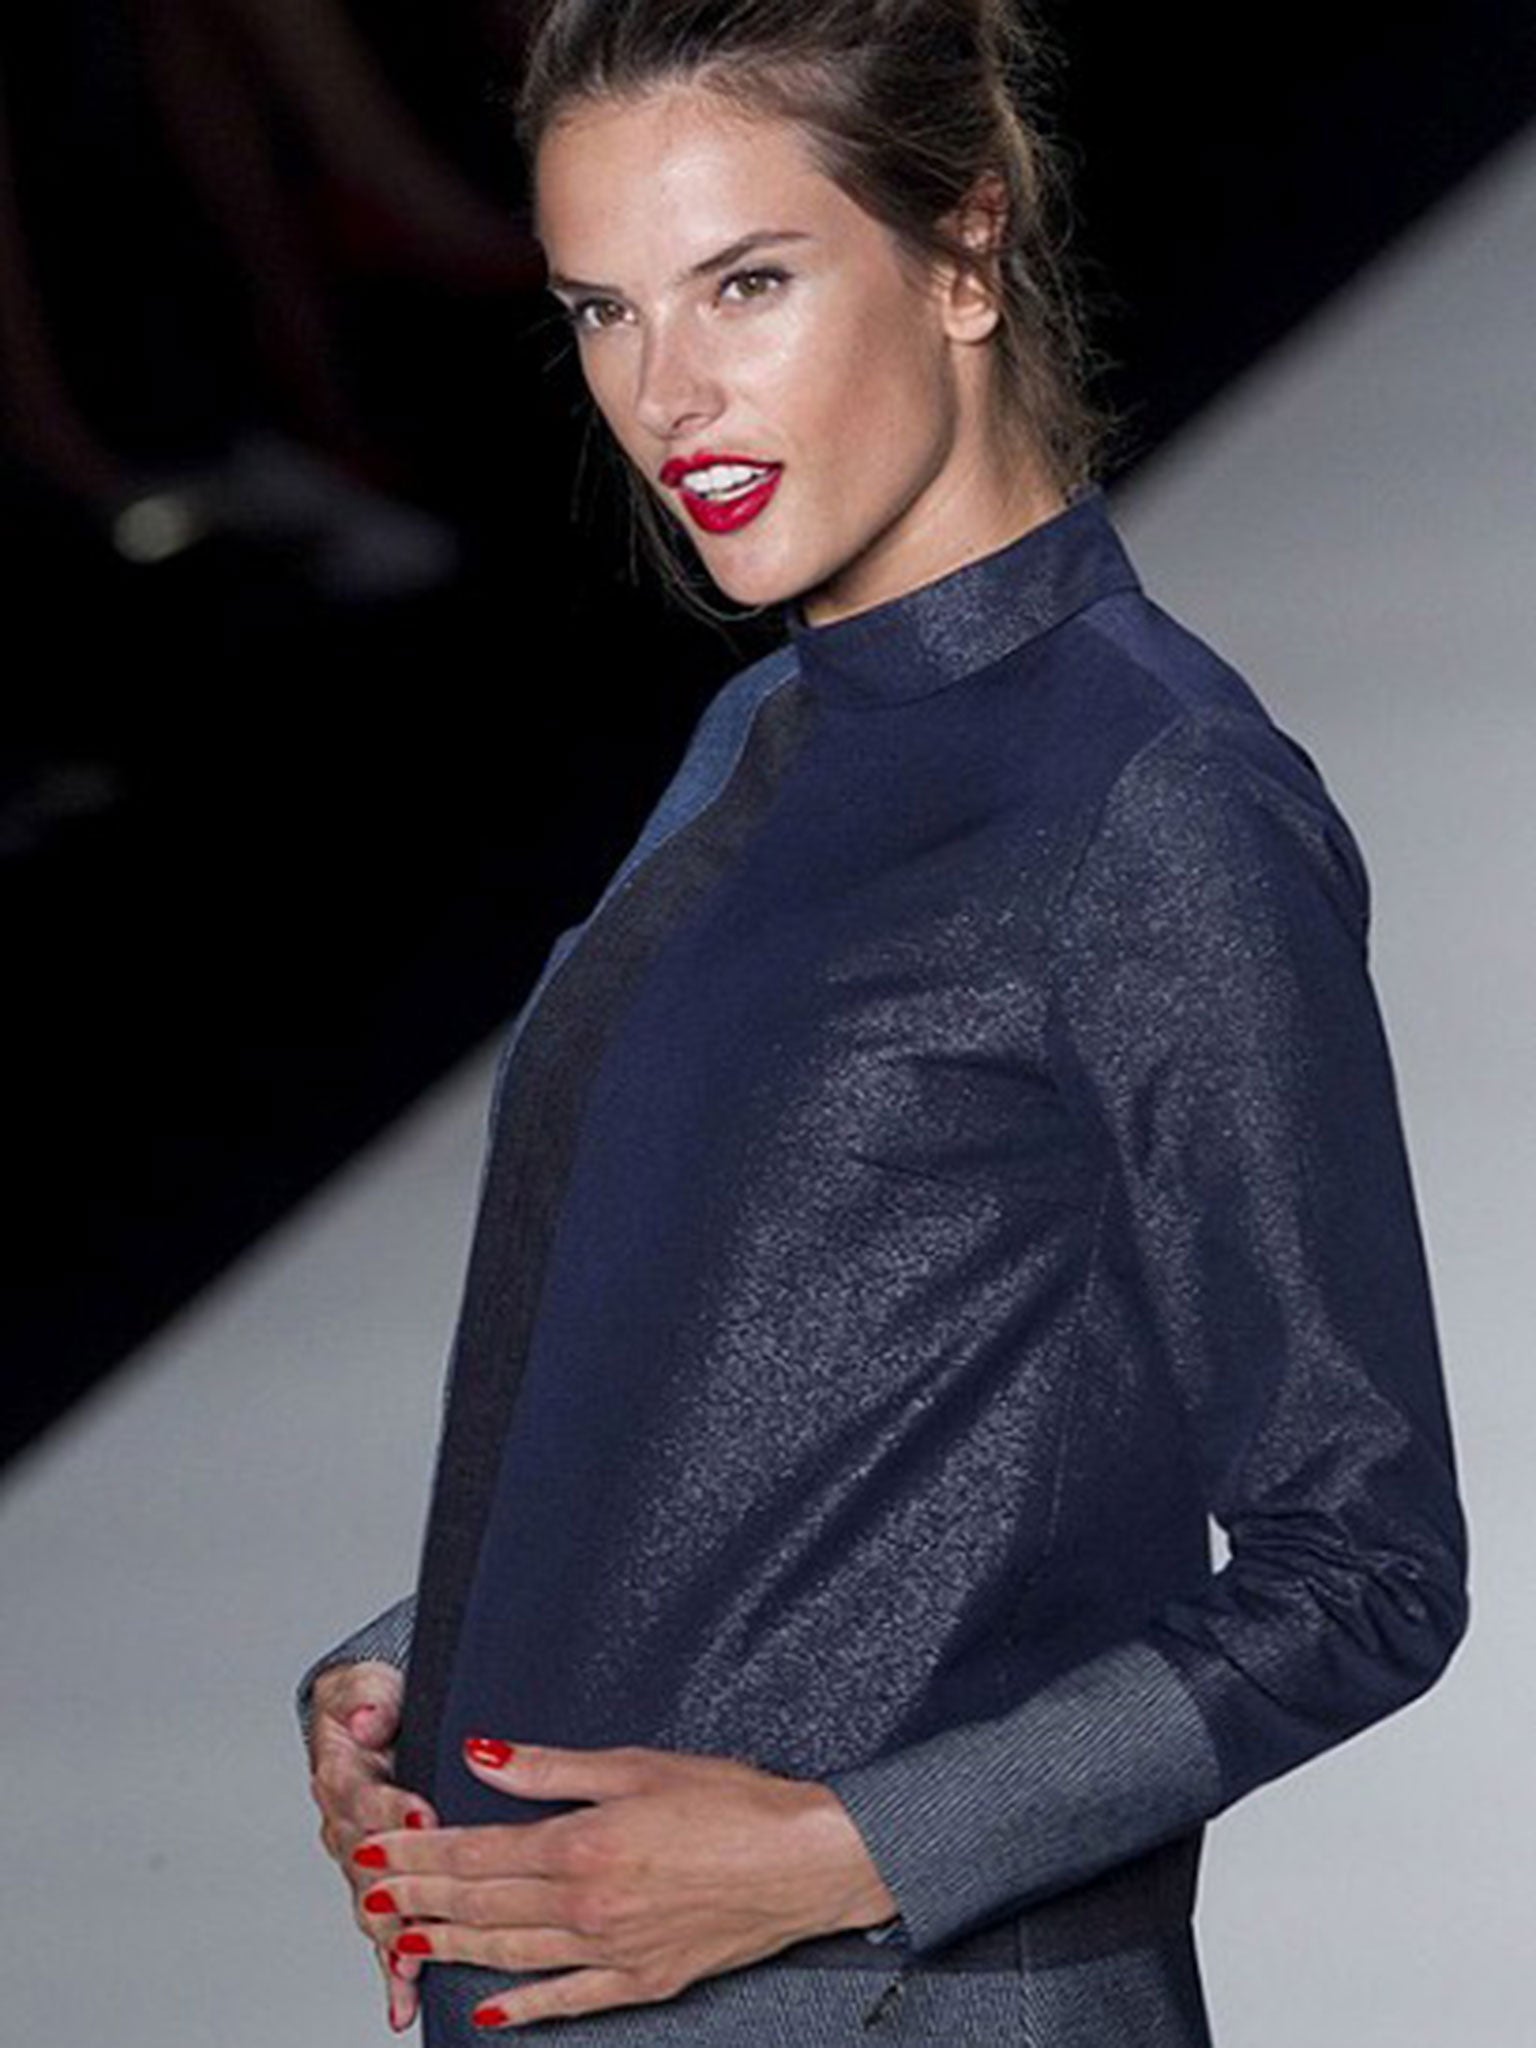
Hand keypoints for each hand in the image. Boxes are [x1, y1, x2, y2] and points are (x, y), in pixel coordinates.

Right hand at [307, 1660, 440, 2033]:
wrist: (371, 1711)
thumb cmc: (374, 1696)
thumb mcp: (365, 1682)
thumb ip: (363, 1696)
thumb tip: (366, 1713)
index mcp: (341, 1776)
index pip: (364, 1798)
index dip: (392, 1809)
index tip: (423, 1814)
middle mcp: (345, 1824)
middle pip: (366, 1865)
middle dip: (395, 1888)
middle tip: (424, 1905)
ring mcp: (363, 1858)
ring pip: (374, 1906)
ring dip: (393, 1936)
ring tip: (411, 1966)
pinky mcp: (383, 1880)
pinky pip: (385, 1930)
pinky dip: (392, 1969)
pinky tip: (404, 2003)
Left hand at [353, 1735, 898, 2029]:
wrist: (804, 1861)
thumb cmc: (733, 1803)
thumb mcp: (636, 1765)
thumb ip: (551, 1768)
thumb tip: (483, 1757)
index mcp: (583, 1844)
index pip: (478, 1852)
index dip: (419, 1852)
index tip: (375, 1850)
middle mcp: (587, 1905)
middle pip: (482, 1905)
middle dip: (418, 1900)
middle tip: (367, 1898)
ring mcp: (612, 1952)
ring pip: (510, 1953)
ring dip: (450, 1948)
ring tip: (402, 1944)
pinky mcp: (640, 1980)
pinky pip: (565, 1999)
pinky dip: (521, 2004)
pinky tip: (486, 2007)